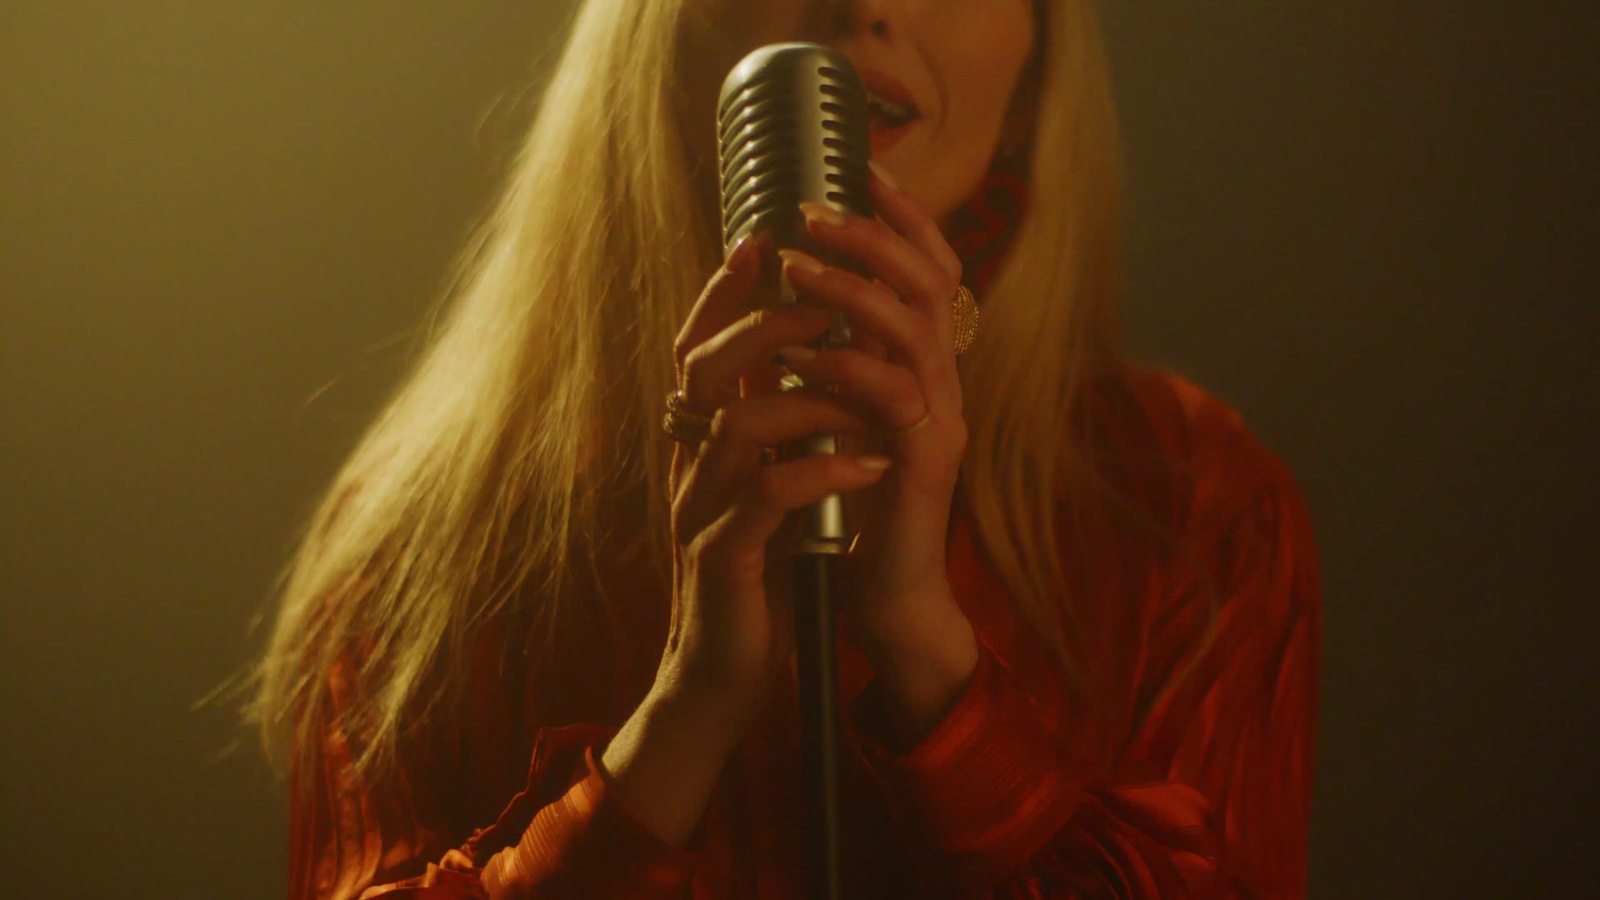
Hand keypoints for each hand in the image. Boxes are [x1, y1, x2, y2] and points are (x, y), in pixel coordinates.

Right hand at [661, 231, 892, 721]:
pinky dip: (821, 473)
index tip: (763, 237)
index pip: (699, 351)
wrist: (719, 675)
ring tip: (864, 391)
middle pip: (705, 369)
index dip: (724, 292)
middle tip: (823, 298)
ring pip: (737, 426)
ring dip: (807, 397)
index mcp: (700, 446)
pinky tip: (867, 467)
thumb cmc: (752, 575)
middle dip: (766, 323)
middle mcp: (689, 468)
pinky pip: (767, 500)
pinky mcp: (724, 561)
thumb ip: (771, 431)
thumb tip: (806, 362)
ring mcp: (700, 512)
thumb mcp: (763, 489)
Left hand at [773, 163, 970, 647]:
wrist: (887, 595)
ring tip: (797, 267)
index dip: (904, 219)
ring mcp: (943, 421)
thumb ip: (837, 363)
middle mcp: (944, 384)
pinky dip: (845, 367)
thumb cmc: (856, 504)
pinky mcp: (926, 464)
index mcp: (925, 367)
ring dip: (853, 290)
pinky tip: (800, 354)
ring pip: (915, 329)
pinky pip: (894, 399)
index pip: (932, 273)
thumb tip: (793, 300)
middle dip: (873, 236)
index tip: (863, 170)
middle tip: (814, 209)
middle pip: (930, 283)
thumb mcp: (843, 419)